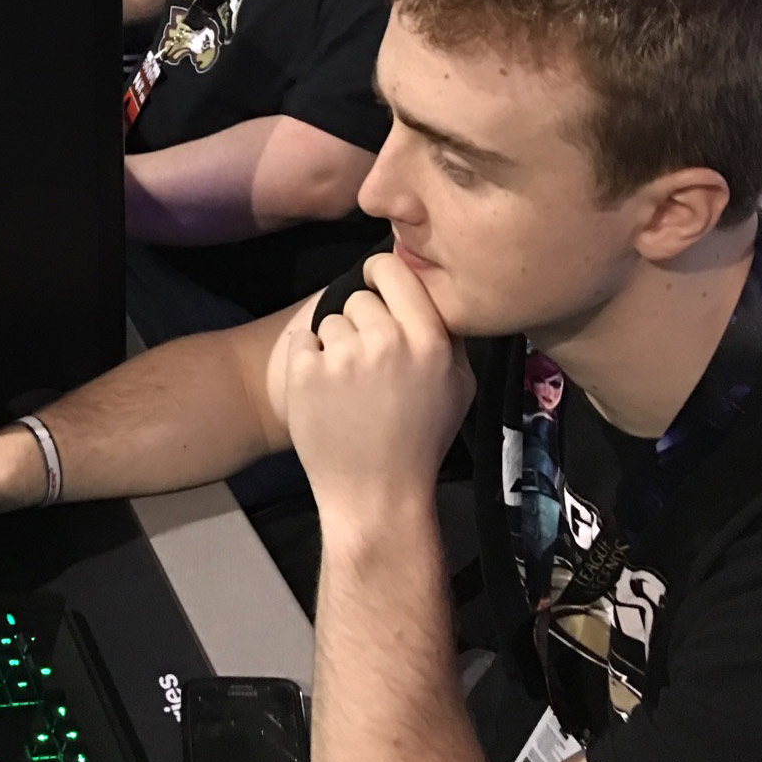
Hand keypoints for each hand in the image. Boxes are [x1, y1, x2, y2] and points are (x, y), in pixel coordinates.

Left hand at [279, 253, 474, 529]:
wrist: (376, 493)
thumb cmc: (420, 439)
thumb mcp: (459, 386)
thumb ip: (447, 333)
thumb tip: (428, 289)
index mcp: (429, 339)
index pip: (393, 268)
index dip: (380, 272)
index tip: (376, 285)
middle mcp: (387, 341)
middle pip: (359, 298)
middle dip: (361, 323)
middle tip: (370, 365)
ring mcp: (342, 356)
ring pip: (329, 321)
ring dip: (335, 346)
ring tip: (349, 387)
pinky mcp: (305, 371)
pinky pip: (302, 341)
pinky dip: (308, 362)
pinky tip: (325, 392)